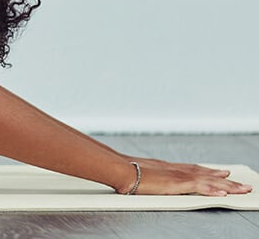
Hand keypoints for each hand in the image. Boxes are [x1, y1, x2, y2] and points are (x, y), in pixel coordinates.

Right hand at [120, 156, 252, 195]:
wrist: (119, 169)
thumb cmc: (123, 172)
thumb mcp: (137, 174)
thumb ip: (146, 177)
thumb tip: (139, 181)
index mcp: (166, 167)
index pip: (193, 169)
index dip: (208, 171)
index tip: (221, 173)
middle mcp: (175, 169)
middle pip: (205, 174)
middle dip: (224, 180)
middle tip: (240, 183)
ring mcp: (177, 175)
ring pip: (208, 180)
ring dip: (226, 185)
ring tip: (241, 189)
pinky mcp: (177, 183)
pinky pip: (200, 187)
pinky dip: (212, 189)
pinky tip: (223, 193)